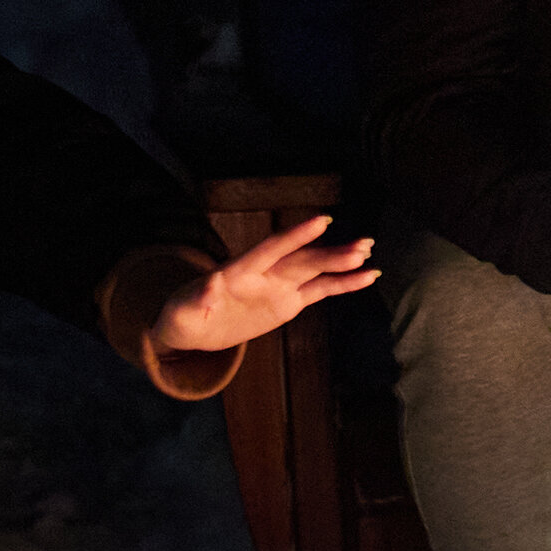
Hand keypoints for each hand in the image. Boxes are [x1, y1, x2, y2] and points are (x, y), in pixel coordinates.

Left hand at [150, 216, 381, 360]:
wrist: (194, 329)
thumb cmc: (183, 316)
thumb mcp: (183, 311)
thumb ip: (199, 297)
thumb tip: (211, 282)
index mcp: (239, 271)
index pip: (271, 249)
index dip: (295, 236)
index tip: (321, 222)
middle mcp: (263, 273)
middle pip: (300, 259)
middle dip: (330, 252)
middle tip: (361, 245)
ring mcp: (278, 285)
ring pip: (314, 270)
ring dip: (341, 261)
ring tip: (367, 251)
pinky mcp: (288, 302)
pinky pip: (319, 290)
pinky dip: (342, 284)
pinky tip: (366, 277)